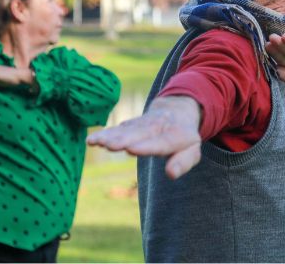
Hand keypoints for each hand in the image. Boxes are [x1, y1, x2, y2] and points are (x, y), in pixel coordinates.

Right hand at [86, 96, 201, 179]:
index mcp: (175, 135)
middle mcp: (157, 127)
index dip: (147, 146)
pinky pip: (118, 129)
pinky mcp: (131, 125)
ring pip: (125, 130)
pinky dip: (105, 134)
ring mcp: (143, 124)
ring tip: (95, 142)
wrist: (177, 110)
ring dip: (110, 136)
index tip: (131, 149)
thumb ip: (183, 162)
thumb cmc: (184, 137)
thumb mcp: (193, 150)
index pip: (161, 142)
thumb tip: (171, 174)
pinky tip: (91, 141)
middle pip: (139, 133)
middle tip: (110, 145)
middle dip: (124, 139)